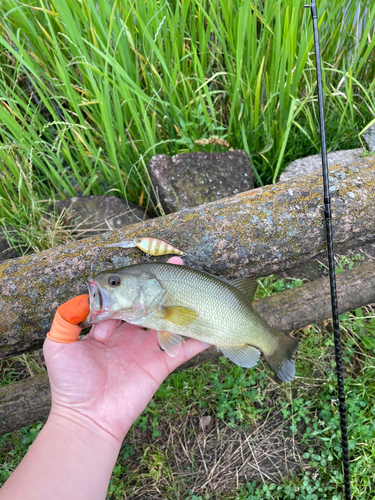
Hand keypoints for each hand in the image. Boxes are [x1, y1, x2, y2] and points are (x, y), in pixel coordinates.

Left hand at [43, 257, 209, 444]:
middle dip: (163, 288)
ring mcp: (146, 351)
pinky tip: (211, 327)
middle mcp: (130, 336)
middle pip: (151, 306)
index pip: (125, 300)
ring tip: (197, 289)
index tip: (145, 269)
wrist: (87, 418)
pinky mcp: (160, 366)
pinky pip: (182, 349)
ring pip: (169, 323)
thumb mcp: (59, 345)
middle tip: (178, 267)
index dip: (134, 285)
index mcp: (108, 328)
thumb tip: (84, 296)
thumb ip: (67, 318)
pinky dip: (197, 339)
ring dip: (183, 307)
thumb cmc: (71, 382)